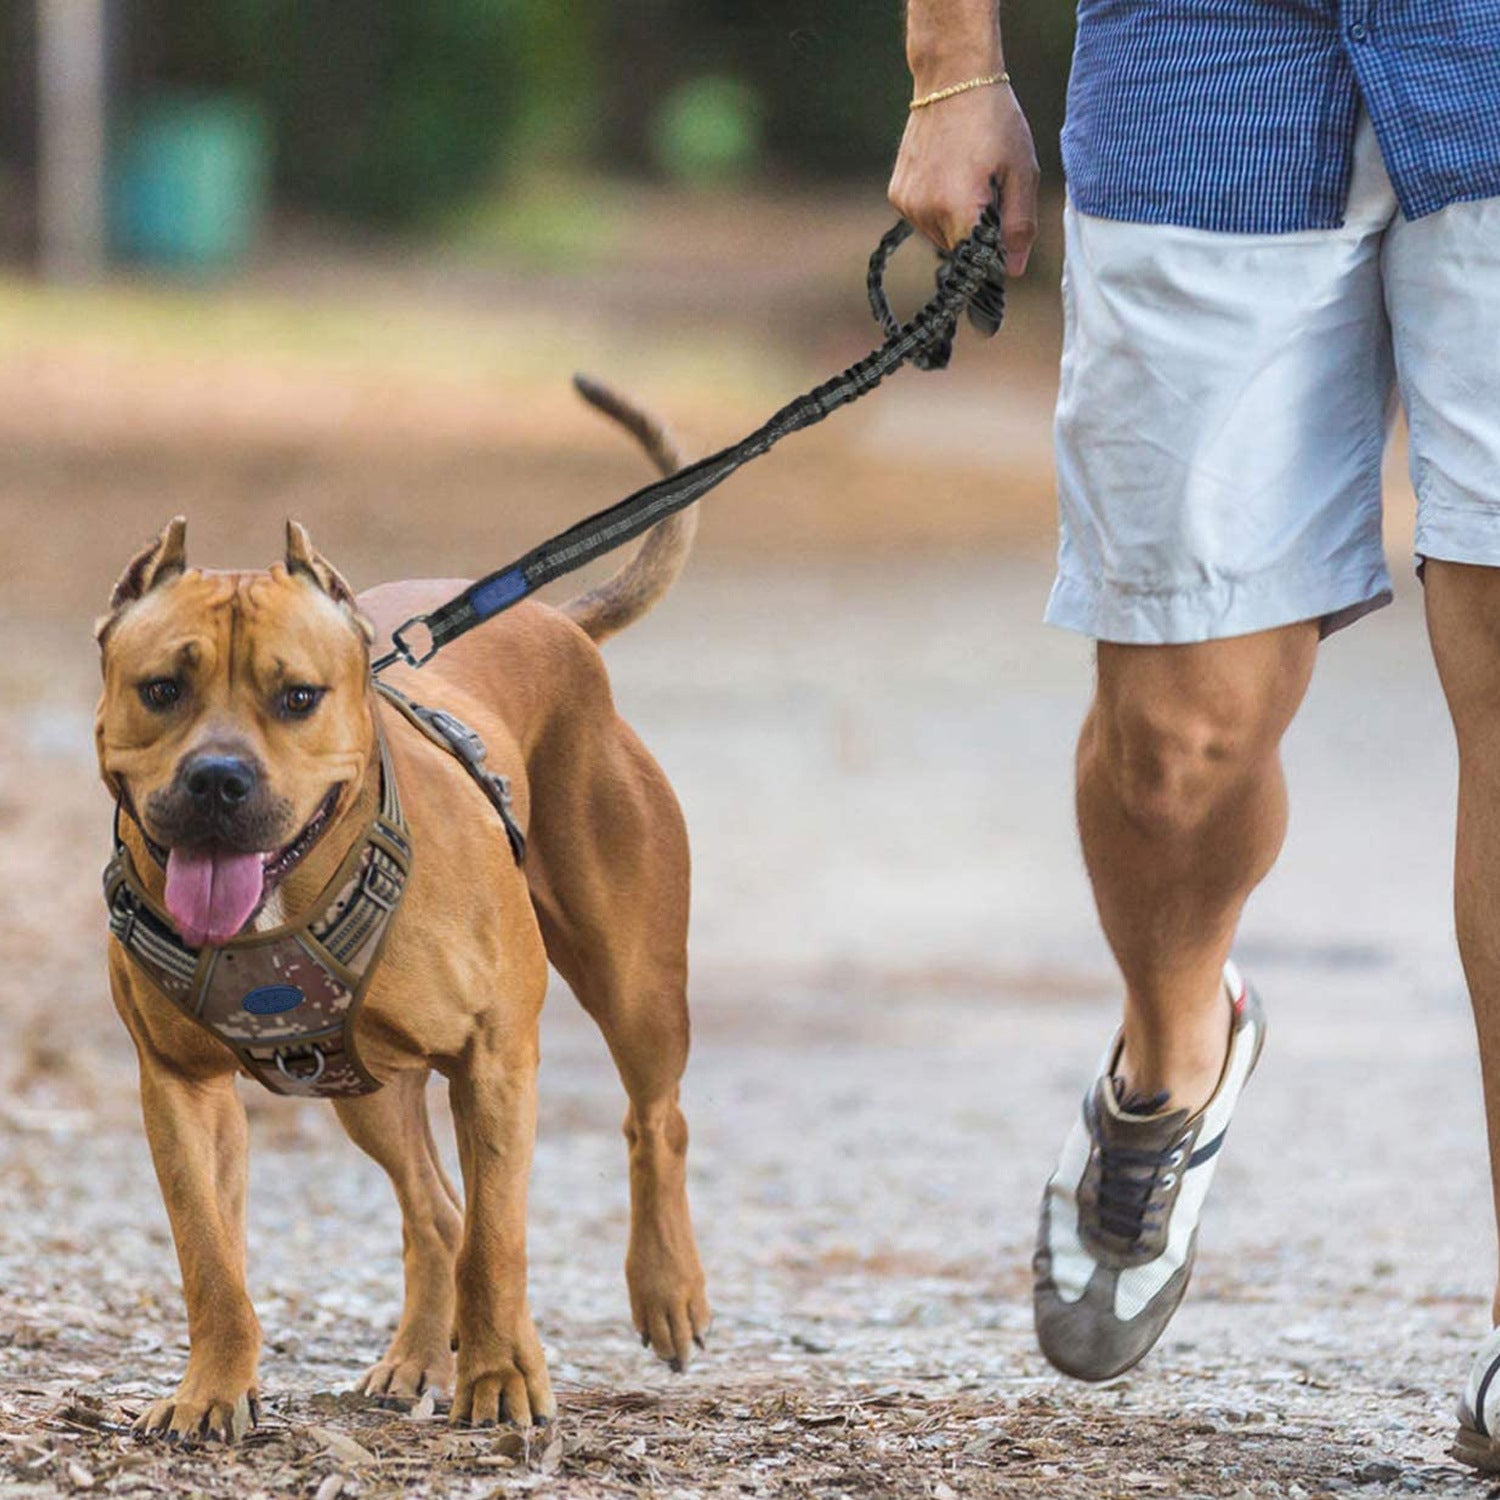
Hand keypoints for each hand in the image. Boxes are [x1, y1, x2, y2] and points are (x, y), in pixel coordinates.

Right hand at [888, 82, 1039, 271]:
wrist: (952, 78)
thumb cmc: (994, 119)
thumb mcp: (1022, 171)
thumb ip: (1020, 225)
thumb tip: (1014, 269)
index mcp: (959, 209)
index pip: (977, 262)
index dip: (994, 254)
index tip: (1004, 233)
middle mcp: (926, 212)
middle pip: (958, 251)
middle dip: (977, 234)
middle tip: (989, 191)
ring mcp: (907, 205)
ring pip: (940, 237)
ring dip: (957, 222)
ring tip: (968, 180)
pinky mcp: (897, 195)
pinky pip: (923, 219)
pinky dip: (938, 209)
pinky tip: (948, 176)